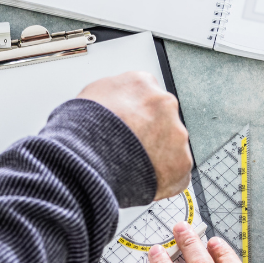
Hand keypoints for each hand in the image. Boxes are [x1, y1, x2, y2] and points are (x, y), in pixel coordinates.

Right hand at [77, 71, 191, 199]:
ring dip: (157, 157)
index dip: (138, 116)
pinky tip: (142, 179)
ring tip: (131, 168)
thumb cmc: (82, 130)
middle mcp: (164, 102)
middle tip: (131, 150)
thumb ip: (113, 97)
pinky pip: (176, 173)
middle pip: (163, 120)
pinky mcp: (182, 162)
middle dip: (151, 135)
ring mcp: (177, 133)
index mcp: (141, 83)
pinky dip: (163, 179)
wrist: (85, 159)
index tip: (131, 128)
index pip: (148, 97)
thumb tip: (113, 105)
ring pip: (172, 147)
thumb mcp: (91, 96)